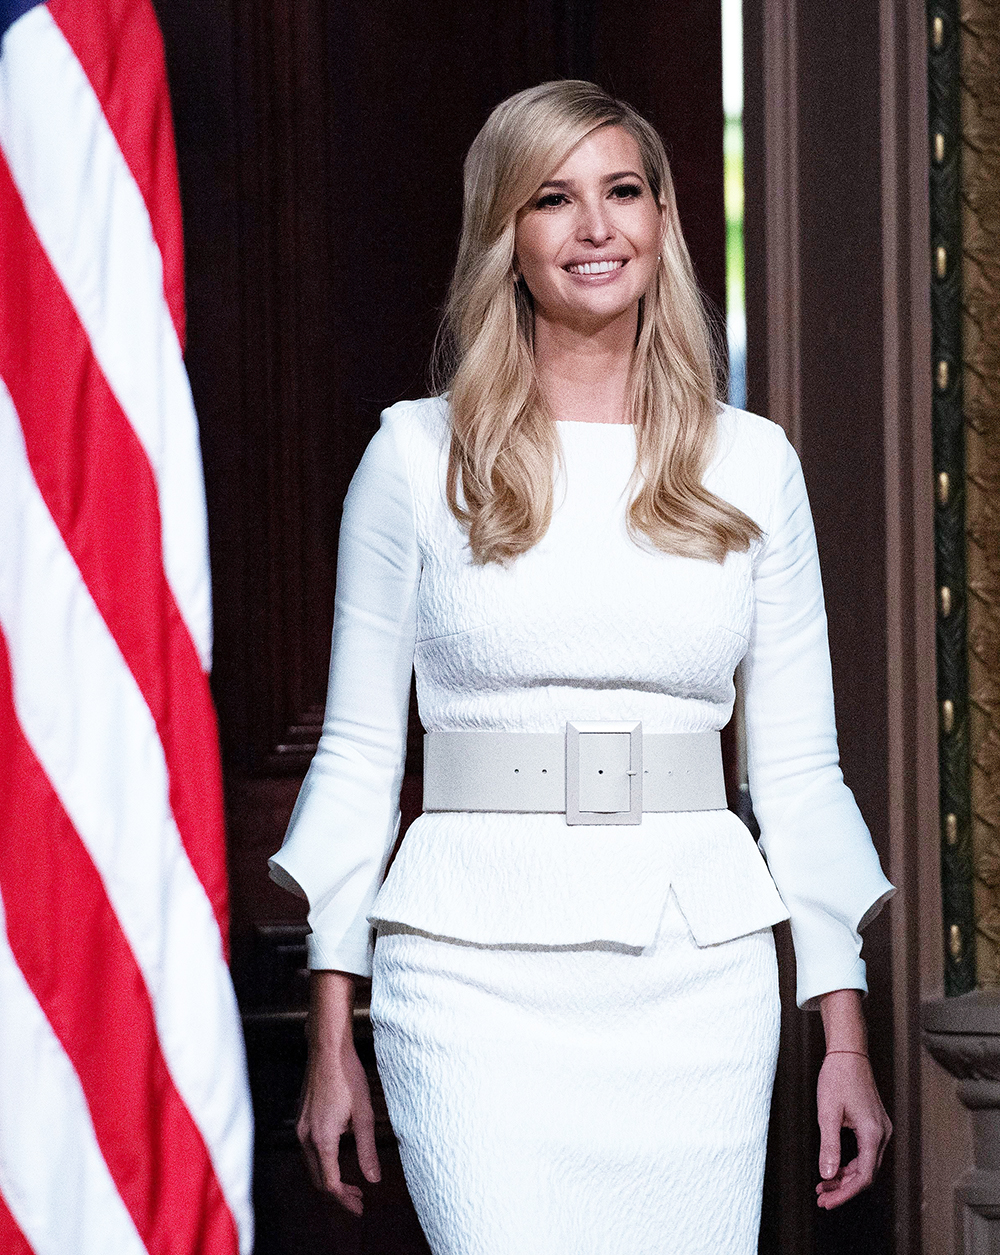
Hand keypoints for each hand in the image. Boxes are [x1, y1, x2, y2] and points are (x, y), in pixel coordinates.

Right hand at [297, 972, 381, 1214]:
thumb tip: (374, 1179)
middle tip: (359, 1200)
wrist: (328, 1049)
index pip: (330, 1183)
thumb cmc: (348, 1076)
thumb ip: (368, 1150)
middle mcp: (306, 1137)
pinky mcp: (302, 1118)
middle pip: (318, 1179)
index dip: (345, 1200)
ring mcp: (301, 1127)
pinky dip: (323, 1162)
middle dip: (338, 1193)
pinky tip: (339, 1157)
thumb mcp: (364, 1114)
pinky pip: (309, 1150)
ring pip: (312, 1165)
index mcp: (322, 1139)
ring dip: (330, 1178)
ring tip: (352, 1185)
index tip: (360, 1207)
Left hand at [815, 1050, 891, 1208]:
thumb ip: (828, 1146)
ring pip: (866, 1164)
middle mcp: (882, 1134)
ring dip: (845, 1176)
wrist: (848, 1052)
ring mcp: (881, 1129)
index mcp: (873, 1134)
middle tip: (821, 1197)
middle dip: (843, 1188)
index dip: (844, 1193)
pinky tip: (834, 1167)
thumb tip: (827, 1176)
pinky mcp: (875, 1124)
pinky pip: (866, 1152)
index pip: (863, 1177)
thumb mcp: (827, 1113)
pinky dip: (850, 1163)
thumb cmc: (837, 1077)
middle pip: (866, 1173)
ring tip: (823, 1185)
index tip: (826, 1201)